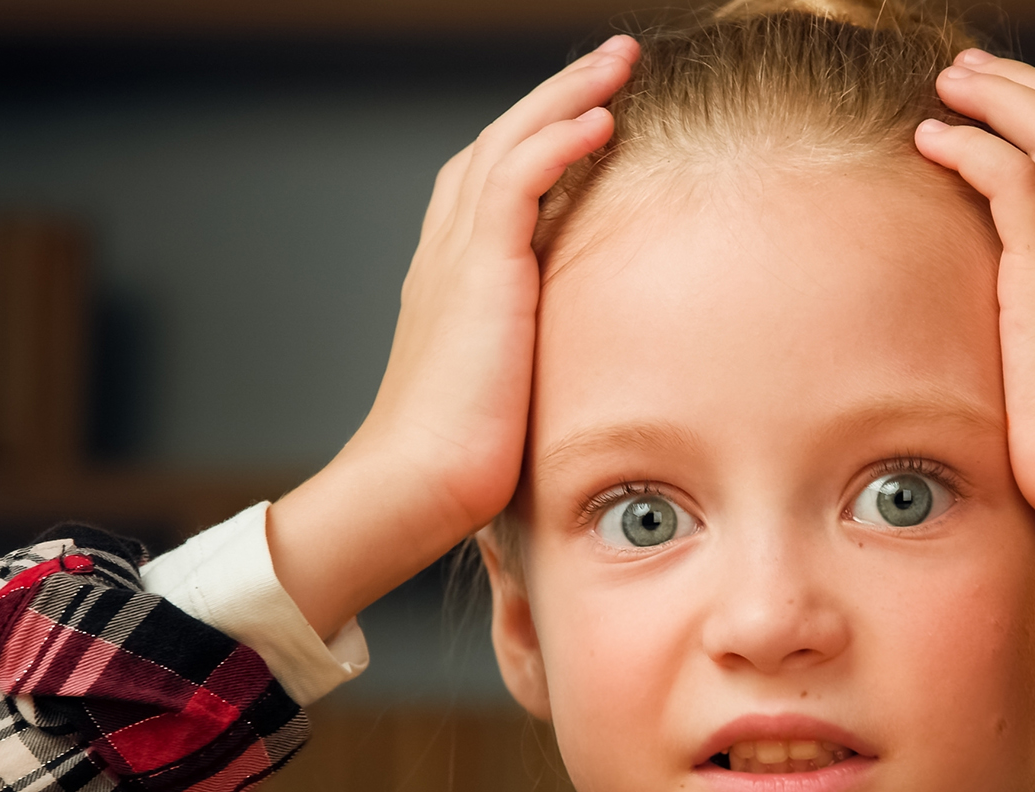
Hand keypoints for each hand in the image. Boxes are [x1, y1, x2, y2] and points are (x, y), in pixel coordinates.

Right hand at [268, 36, 638, 635]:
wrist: (414, 490)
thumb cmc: (461, 466)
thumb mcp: (506, 394)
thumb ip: (534, 360)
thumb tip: (586, 376)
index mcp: (451, 278)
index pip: (490, 179)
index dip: (536, 136)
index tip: (590, 110)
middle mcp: (447, 253)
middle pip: (500, 142)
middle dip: (558, 94)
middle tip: (614, 59)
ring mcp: (457, 257)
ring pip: (511, 143)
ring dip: (568, 96)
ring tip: (620, 62)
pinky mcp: (478, 273)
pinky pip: (518, 180)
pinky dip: (558, 142)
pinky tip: (602, 119)